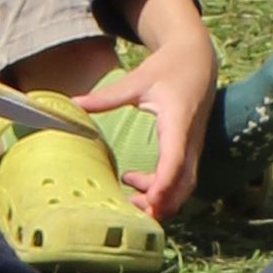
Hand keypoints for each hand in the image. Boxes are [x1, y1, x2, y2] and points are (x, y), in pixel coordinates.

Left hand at [109, 0, 219, 225]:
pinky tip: (135, 182)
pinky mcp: (191, 150)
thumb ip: (107, 97)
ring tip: (129, 203)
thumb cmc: (167, 68)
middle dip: (162, 204)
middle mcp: (190, 140)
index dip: (163, 183)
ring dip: (163, 201)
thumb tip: (73, 103)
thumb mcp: (137, 80)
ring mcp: (194, 147)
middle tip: (129, 212)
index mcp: (178, 121)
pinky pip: (183, 179)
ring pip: (186, 186)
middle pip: (184, 183)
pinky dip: (164, 190)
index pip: (175, 160)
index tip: (149, 202)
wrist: (198, 60)